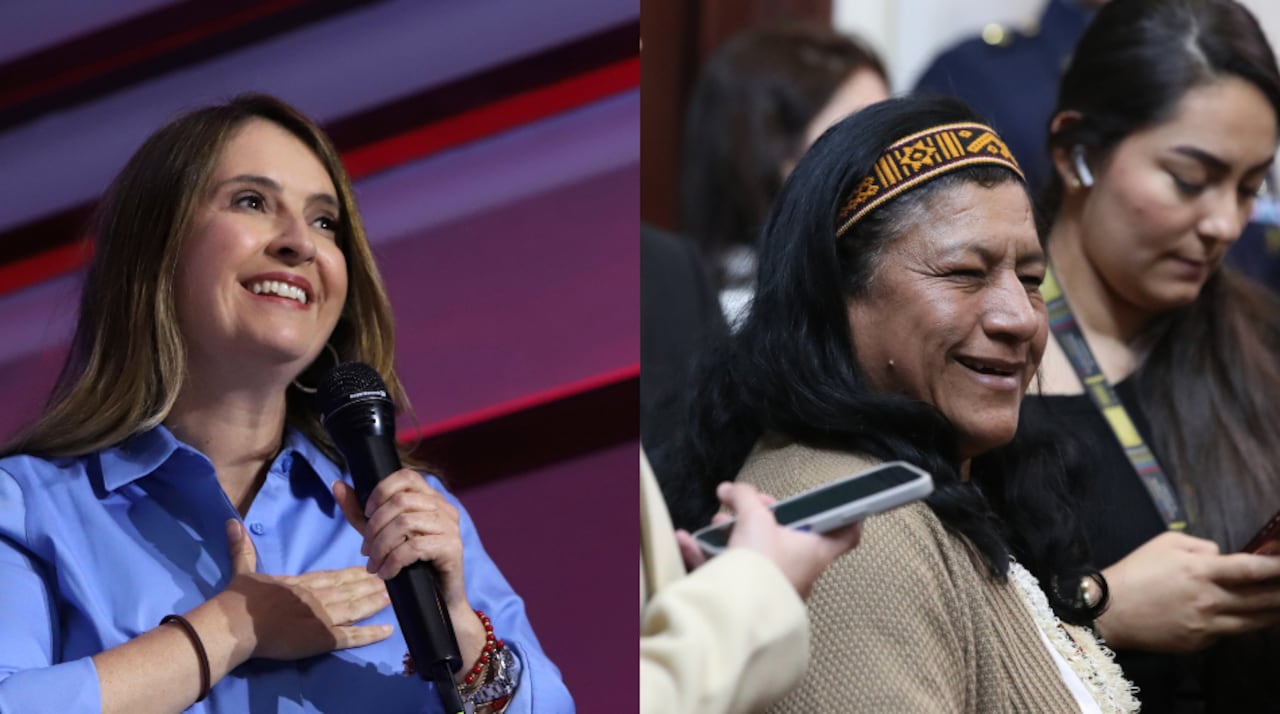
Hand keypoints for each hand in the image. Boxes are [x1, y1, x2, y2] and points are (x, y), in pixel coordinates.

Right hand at [214, 519, 392, 662]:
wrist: (237, 625)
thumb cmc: (239, 600)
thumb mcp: (243, 570)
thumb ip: (243, 549)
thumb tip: (232, 523)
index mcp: (302, 582)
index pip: (333, 576)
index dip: (353, 573)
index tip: (369, 566)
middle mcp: (318, 597)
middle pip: (350, 589)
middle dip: (371, 584)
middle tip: (392, 578)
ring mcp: (323, 617)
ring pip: (356, 608)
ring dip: (375, 602)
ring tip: (394, 596)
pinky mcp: (323, 638)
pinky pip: (351, 636)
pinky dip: (370, 634)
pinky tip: (387, 631)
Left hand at [333, 473, 486, 674]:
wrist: (437, 603)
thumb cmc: (409, 567)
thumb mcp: (379, 535)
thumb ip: (359, 512)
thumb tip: (337, 484)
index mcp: (431, 499)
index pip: (406, 477)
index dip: (381, 491)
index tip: (367, 514)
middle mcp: (445, 508)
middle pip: (401, 502)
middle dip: (374, 527)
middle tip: (366, 551)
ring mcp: (451, 527)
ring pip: (405, 523)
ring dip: (381, 546)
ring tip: (373, 565)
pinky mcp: (453, 547)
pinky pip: (415, 547)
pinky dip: (393, 561)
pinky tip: (386, 574)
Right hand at [676, 482, 861, 598]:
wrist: (737, 611)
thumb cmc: (761, 562)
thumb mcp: (755, 518)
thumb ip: (744, 497)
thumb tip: (729, 488)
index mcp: (814, 551)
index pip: (845, 534)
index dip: (848, 517)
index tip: (843, 504)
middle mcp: (799, 571)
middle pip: (790, 538)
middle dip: (765, 518)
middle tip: (749, 505)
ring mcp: (773, 587)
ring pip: (757, 555)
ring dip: (734, 535)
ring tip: (715, 522)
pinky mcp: (747, 599)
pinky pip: (729, 573)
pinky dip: (708, 556)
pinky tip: (686, 541)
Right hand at [1097, 530, 1279, 651]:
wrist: (1109, 610)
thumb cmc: (1135, 571)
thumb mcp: (1164, 543)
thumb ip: (1200, 546)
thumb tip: (1221, 556)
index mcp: (1200, 570)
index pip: (1251, 569)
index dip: (1276, 567)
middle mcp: (1209, 599)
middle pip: (1261, 598)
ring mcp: (1206, 624)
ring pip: (1254, 621)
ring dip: (1274, 613)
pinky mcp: (1199, 642)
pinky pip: (1228, 632)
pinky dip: (1241, 624)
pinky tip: (1250, 618)